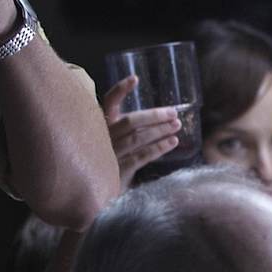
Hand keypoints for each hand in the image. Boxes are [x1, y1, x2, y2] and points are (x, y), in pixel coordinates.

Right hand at [100, 77, 182, 191]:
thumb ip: (126, 128)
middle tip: (174, 113)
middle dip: (155, 116)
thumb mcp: (113, 141)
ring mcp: (108, 155)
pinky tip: (172, 142)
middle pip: (131, 121)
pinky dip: (158, 148)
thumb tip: (160, 117)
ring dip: (160, 131)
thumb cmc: (109, 161)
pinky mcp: (117, 171)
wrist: (94, 192)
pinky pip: (141, 156)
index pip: (108, 102)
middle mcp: (102, 138)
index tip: (135, 79)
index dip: (120, 90)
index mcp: (99, 125)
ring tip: (177, 126)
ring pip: (138, 138)